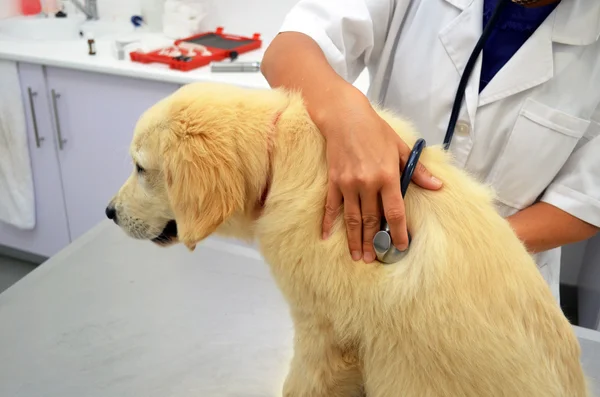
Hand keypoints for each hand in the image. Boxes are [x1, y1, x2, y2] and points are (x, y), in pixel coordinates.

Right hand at [317, 87, 442, 262]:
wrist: (344, 116)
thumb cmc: (374, 130)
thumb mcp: (400, 147)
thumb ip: (417, 171)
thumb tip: (437, 186)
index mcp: (387, 176)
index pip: (395, 212)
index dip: (398, 232)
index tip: (401, 246)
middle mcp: (367, 183)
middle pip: (372, 220)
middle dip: (373, 242)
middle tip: (374, 259)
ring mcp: (348, 184)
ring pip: (352, 218)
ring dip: (355, 239)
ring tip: (357, 257)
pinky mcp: (334, 181)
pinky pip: (331, 207)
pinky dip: (329, 222)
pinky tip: (326, 237)